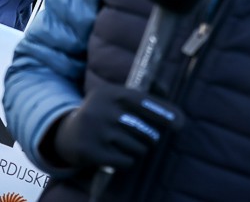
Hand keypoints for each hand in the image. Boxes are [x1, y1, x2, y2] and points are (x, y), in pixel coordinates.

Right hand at [47, 84, 182, 169]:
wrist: (68, 132)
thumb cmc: (103, 113)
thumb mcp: (115, 96)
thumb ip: (141, 93)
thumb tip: (166, 87)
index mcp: (110, 93)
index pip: (143, 102)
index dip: (164, 112)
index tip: (181, 123)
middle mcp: (103, 110)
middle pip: (145, 130)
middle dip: (152, 138)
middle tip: (150, 138)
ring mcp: (96, 132)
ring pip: (138, 148)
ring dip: (140, 149)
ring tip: (129, 144)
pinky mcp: (92, 152)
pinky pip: (126, 161)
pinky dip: (128, 160)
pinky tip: (118, 153)